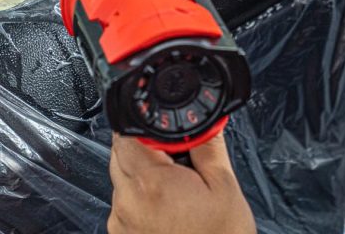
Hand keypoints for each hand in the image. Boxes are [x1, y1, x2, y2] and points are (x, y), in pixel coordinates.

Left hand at [108, 134, 254, 233]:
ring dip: (142, 176)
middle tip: (178, 164)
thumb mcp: (224, 186)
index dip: (147, 129)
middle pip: (121, 155)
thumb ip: (207, 145)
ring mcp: (120, 222)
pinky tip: (167, 209)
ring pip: (122, 180)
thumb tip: (203, 121)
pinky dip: (140, 200)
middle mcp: (127, 201)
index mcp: (150, 182)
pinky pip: (123, 204)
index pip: (127, 134)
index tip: (169, 136)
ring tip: (176, 192)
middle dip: (146, 151)